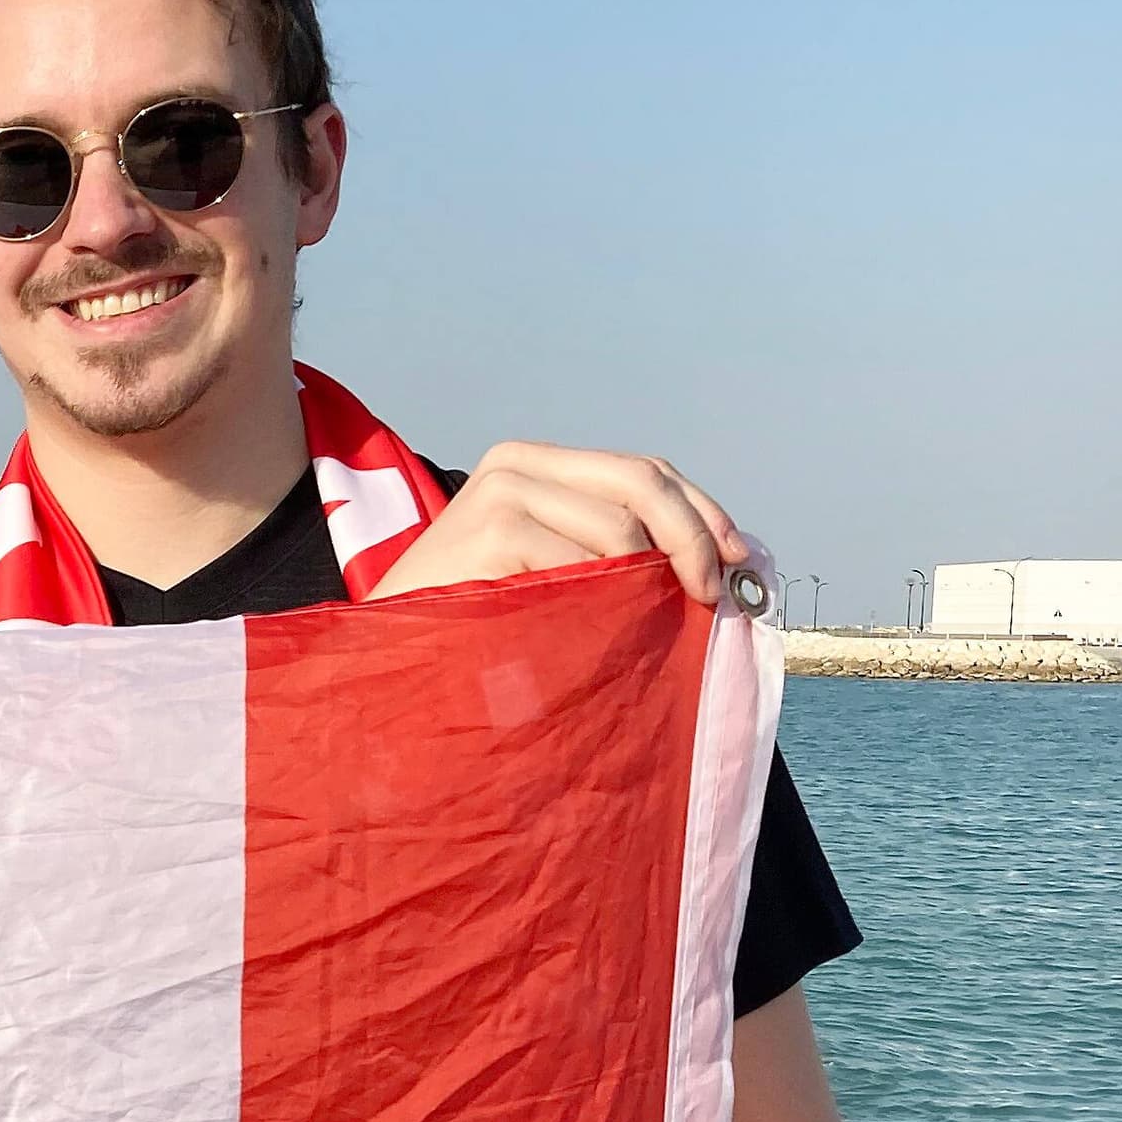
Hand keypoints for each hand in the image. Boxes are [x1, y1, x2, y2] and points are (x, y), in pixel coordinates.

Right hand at [371, 441, 748, 605]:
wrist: (383, 658)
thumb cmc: (469, 624)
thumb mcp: (544, 570)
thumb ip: (605, 550)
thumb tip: (720, 558)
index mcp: (532, 463)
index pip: (644, 472)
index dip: (701, 513)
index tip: (738, 560)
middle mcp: (516, 464)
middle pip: (643, 483)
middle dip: (694, 539)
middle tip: (714, 597)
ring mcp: (499, 494)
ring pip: (620, 531)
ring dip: (647, 585)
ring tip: (647, 629)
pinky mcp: (490, 532)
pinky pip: (584, 565)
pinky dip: (605, 602)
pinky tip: (594, 633)